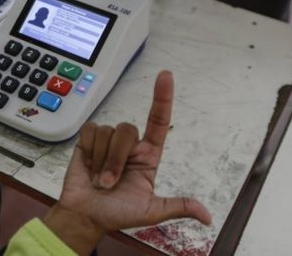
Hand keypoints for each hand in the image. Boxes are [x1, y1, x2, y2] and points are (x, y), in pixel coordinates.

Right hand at [43, 71, 210, 254]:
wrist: (84, 217)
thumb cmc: (116, 214)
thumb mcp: (151, 212)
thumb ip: (177, 206)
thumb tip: (207, 217)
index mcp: (148, 156)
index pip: (159, 121)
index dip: (163, 98)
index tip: (166, 76)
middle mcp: (130, 145)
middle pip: (127, 129)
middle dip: (116, 159)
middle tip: (109, 184)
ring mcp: (108, 141)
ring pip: (108, 131)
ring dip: (102, 160)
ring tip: (98, 178)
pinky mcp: (88, 140)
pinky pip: (91, 131)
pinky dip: (89, 151)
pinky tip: (88, 166)